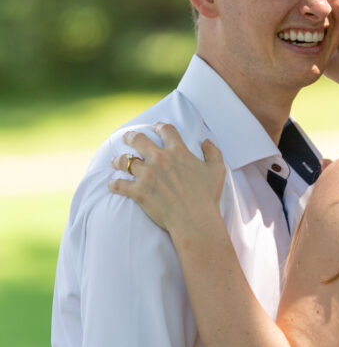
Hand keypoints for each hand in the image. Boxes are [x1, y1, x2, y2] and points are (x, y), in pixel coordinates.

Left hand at [109, 123, 225, 234]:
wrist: (195, 220)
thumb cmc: (207, 196)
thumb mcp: (217, 170)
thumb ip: (213, 152)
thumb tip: (206, 141)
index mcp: (178, 151)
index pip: (165, 130)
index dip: (159, 127)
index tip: (155, 128)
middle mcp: (160, 159)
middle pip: (138, 139)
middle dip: (130, 137)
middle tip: (127, 138)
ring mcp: (147, 175)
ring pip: (125, 161)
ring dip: (119, 161)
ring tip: (116, 161)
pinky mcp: (138, 192)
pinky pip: (119, 185)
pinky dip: (114, 184)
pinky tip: (112, 184)